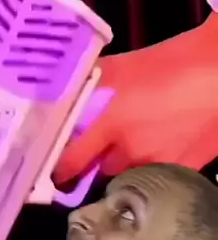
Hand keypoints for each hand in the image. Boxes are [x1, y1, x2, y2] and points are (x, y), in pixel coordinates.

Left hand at [53, 14, 217, 183]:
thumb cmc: (173, 62)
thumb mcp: (122, 66)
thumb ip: (91, 83)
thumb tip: (65, 94)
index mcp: (110, 125)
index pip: (70, 164)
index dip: (59, 172)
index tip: (55, 172)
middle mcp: (131, 152)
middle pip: (100, 173)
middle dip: (97, 163)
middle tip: (99, 147)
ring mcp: (160, 165)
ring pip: (130, 176)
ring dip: (126, 166)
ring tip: (135, 143)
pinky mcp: (185, 171)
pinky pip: (158, 177)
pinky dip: (153, 167)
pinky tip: (160, 146)